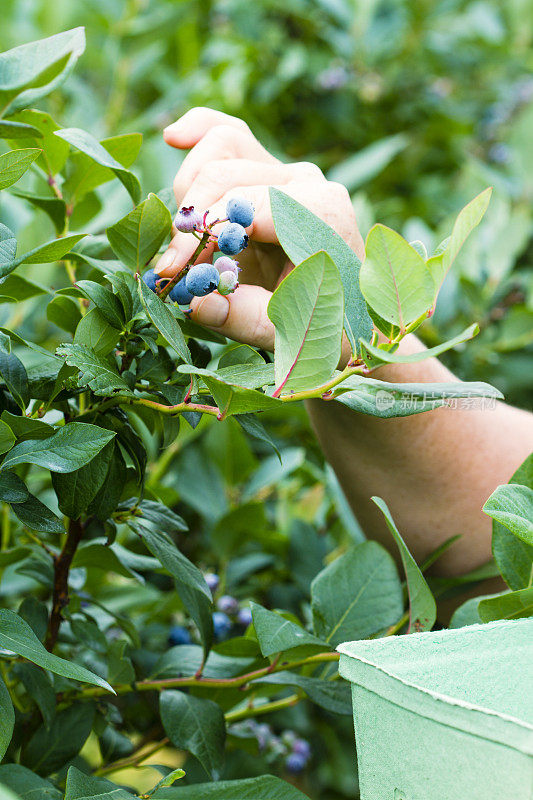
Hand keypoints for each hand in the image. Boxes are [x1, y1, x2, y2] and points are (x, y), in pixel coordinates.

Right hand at [155, 107, 363, 355]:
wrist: (350, 311)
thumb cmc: (325, 323)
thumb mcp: (289, 331)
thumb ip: (245, 318)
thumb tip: (194, 302)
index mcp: (321, 212)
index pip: (244, 206)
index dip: (201, 237)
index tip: (174, 275)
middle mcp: (306, 181)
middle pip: (223, 175)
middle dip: (189, 221)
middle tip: (171, 269)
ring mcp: (287, 170)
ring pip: (219, 148)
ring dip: (188, 193)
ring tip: (183, 243)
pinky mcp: (268, 170)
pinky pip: (229, 135)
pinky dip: (199, 132)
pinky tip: (174, 137)